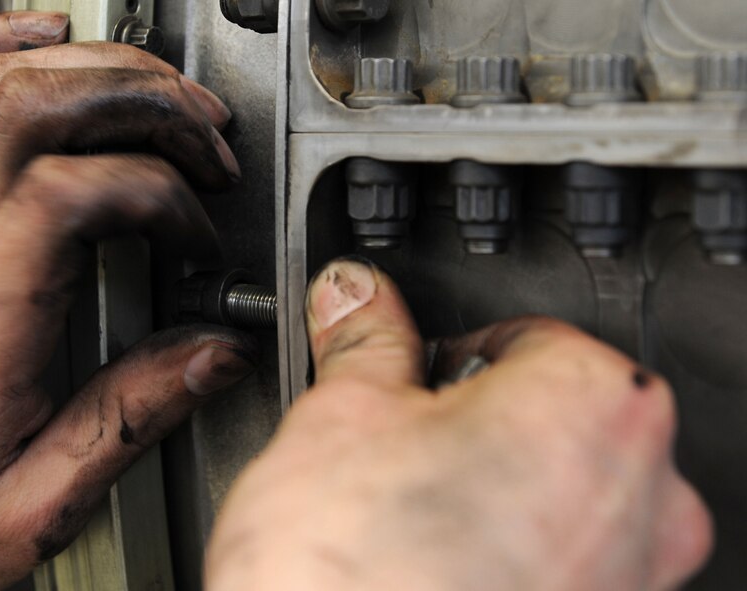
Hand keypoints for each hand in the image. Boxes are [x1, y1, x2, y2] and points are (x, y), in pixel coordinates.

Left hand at [0, 12, 253, 589]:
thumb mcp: (28, 513)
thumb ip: (127, 422)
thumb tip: (211, 354)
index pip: (66, 193)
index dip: (156, 192)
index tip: (197, 239)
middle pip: (28, 109)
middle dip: (141, 101)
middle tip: (205, 140)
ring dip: (86, 68)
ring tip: (156, 88)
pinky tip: (38, 42)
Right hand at [207, 257, 712, 590]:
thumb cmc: (348, 577)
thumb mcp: (343, 416)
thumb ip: (365, 342)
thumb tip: (357, 298)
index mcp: (595, 406)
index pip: (529, 337)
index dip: (454, 354)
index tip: (420, 376)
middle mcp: (644, 498)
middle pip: (552, 416)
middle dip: (475, 422)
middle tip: (405, 447)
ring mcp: (630, 580)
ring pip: (560, 493)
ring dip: (492, 489)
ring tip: (411, 515)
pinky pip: (562, 564)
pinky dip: (508, 554)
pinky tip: (434, 566)